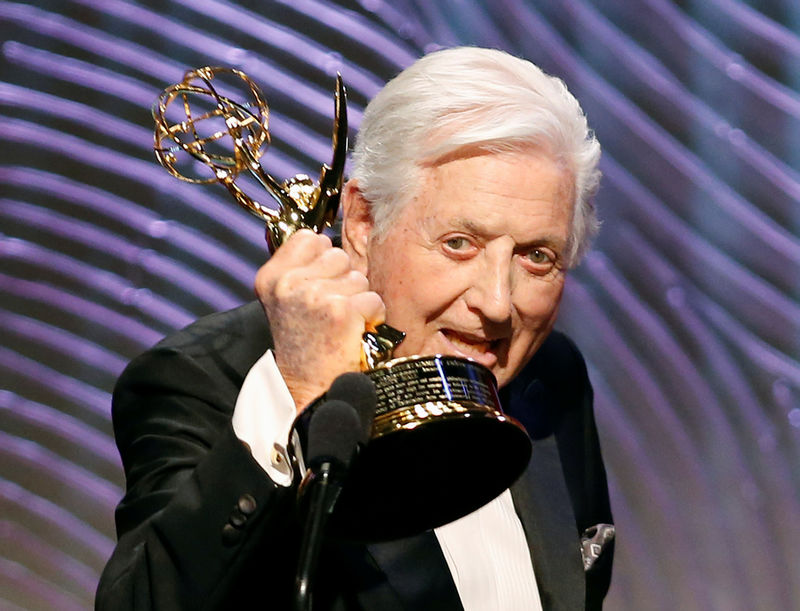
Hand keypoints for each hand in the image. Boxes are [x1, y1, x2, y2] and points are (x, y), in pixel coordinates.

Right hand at [254, 230, 384, 411]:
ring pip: (359, 277)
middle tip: (329, 313)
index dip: (323, 261)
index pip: (309, 238)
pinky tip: (352, 334)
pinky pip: (373, 299)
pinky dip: (371, 318)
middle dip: (342, 281)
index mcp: (271, 277)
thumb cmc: (305, 342)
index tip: (317, 288)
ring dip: (357, 300)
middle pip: (338, 255)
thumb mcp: (287, 299)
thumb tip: (325, 239)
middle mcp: (288, 284)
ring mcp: (314, 296)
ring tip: (339, 325)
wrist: (309, 388)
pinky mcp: (341, 311)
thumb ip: (301, 267)